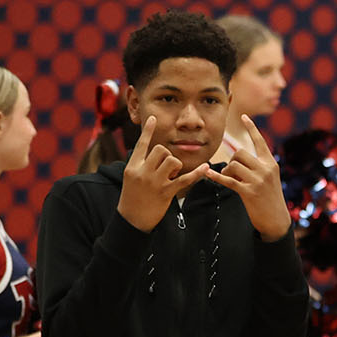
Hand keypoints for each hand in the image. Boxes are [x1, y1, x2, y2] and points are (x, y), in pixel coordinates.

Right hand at [117, 116, 210, 231]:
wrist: (131, 219)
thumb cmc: (133, 197)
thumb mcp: (131, 177)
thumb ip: (141, 164)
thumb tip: (154, 152)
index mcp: (133, 166)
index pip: (141, 144)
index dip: (148, 131)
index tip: (154, 118)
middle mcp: (143, 171)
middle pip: (161, 150)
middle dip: (167, 155)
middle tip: (166, 168)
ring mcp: (155, 182)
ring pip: (172, 161)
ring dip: (176, 166)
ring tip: (171, 175)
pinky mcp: (166, 192)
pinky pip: (185, 179)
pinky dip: (197, 173)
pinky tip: (206, 167)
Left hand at [209, 115, 289, 239]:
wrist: (276, 220)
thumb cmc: (270, 199)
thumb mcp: (270, 179)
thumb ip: (258, 166)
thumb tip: (236, 157)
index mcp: (271, 164)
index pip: (260, 142)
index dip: (251, 128)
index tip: (243, 116)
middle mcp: (266, 169)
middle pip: (240, 153)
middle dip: (232, 160)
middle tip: (233, 172)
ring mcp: (258, 181)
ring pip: (233, 165)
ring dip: (227, 171)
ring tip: (231, 179)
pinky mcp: (249, 192)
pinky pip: (228, 180)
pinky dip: (216, 177)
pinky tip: (207, 174)